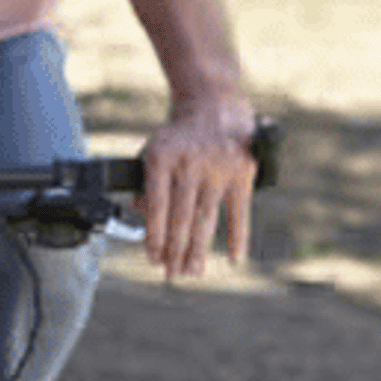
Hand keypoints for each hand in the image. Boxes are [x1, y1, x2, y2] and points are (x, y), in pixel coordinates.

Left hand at [139, 105, 256, 279]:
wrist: (214, 105)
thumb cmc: (179, 136)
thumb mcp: (154, 150)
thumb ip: (147, 183)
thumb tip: (138, 213)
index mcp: (161, 158)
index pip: (156, 205)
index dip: (154, 235)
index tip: (152, 258)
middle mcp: (189, 165)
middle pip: (181, 218)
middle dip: (175, 250)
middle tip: (171, 274)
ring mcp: (218, 170)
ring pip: (206, 219)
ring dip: (200, 250)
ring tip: (193, 272)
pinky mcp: (242, 175)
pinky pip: (239, 213)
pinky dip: (238, 237)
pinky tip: (234, 258)